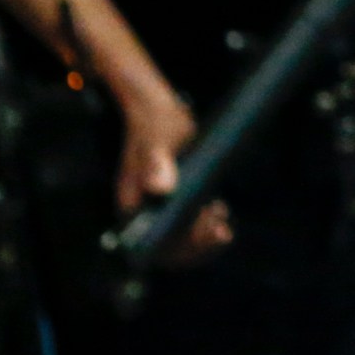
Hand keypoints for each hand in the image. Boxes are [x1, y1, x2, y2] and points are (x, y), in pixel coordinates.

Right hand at [115, 87, 232, 262]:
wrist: (154, 106)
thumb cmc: (156, 120)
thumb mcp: (159, 137)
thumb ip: (157, 161)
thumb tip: (160, 189)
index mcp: (132, 204)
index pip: (154, 245)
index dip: (183, 248)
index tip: (210, 233)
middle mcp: (141, 210)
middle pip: (169, 247)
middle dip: (198, 245)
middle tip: (222, 230)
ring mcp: (155, 206)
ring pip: (180, 238)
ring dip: (203, 235)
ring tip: (220, 215)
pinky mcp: (169, 199)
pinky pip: (186, 223)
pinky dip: (203, 223)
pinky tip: (218, 209)